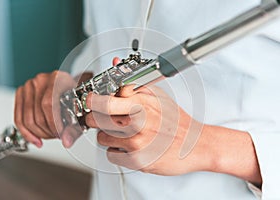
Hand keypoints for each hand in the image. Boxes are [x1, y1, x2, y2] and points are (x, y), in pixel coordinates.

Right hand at [14, 70, 87, 147]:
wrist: (71, 89)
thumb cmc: (77, 98)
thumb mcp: (81, 112)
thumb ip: (75, 128)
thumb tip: (66, 141)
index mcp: (58, 79)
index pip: (49, 104)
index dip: (53, 123)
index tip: (60, 134)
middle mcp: (42, 79)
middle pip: (37, 113)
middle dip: (47, 131)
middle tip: (57, 136)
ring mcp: (30, 85)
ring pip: (27, 118)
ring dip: (39, 133)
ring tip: (50, 135)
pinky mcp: (21, 93)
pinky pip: (18, 118)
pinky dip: (26, 133)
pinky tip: (36, 139)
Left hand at [85, 85, 261, 183]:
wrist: (196, 145)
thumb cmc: (176, 121)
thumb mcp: (156, 95)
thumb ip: (132, 82)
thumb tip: (115, 63)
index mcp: (141, 103)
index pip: (104, 100)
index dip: (93, 100)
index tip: (92, 100)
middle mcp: (138, 122)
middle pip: (96, 119)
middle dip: (96, 118)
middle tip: (106, 117)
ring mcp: (137, 143)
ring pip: (101, 138)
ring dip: (108, 135)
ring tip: (124, 133)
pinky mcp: (136, 161)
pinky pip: (111, 155)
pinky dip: (117, 151)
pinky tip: (130, 146)